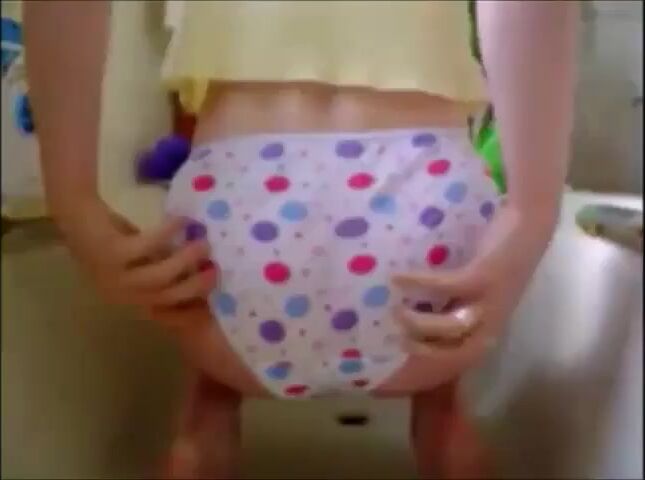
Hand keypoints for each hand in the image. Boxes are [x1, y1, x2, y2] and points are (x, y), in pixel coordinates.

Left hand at [54, 197, 216, 310]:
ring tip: (204, 243)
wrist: (75, 213)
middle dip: (195, 287)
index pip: (163, 313)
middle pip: (165, 297)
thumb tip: (200, 265)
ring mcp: (113, 274)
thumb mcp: (140, 258)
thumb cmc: (111, 235)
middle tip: (216, 270)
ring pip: (159, 276)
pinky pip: (147, 246)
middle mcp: (119, 292)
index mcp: (127, 297)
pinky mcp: (110, 253)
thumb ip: (162, 265)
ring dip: (186, 261)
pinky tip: (181, 220)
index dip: (188, 311)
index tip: (213, 302)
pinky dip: (168, 233)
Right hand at [392, 203, 555, 360]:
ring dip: (418, 323)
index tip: (404, 350)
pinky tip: (397, 278)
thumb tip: (420, 306)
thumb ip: (459, 300)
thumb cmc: (502, 255)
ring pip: (450, 326)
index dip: (433, 362)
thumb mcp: (481, 287)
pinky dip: (418, 284)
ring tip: (395, 309)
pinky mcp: (484, 277)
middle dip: (423, 349)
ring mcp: (490, 300)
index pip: (462, 358)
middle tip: (396, 336)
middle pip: (456, 352)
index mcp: (490, 325)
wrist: (531, 224)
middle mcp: (492, 320)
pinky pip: (445, 287)